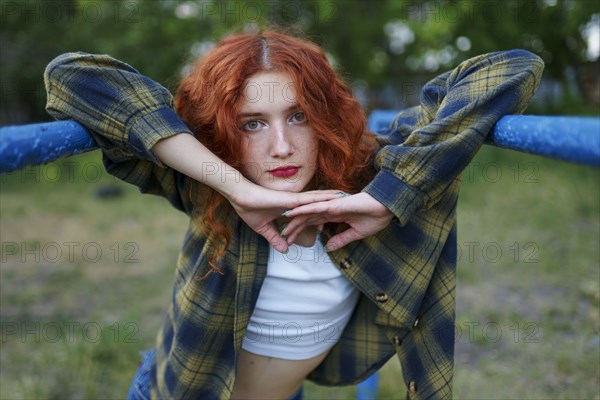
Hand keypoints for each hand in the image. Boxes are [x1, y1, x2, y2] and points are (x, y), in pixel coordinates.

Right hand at [227, 181, 341, 252]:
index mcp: (290, 207)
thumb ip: (275, 238)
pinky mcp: (290, 200)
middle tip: (350, 200)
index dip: (323, 210)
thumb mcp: (264, 229)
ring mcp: (294, 200)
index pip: (310, 209)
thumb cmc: (249, 209)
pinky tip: (333, 199)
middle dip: (334, 202)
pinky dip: (322, 199)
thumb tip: (285, 249)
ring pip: (318, 199)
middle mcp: (295, 202)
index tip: (337, 211)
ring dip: (333, 198)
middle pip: (318, 202)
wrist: (239, 196)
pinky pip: (309, 200)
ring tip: (347, 197)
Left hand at [282, 192, 394, 250]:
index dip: (301, 231)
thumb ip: (341, 239)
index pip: (313, 223)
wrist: (386, 207)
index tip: (291, 240)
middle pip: (307, 219)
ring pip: (307, 213)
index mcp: (335, 215)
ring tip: (282, 227)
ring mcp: (331, 205)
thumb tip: (328, 248)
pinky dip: (302, 210)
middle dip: (294, 228)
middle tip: (282, 237)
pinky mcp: (333, 204)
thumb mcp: (356, 234)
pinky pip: (315, 207)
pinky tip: (292, 213)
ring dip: (294, 221)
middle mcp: (330, 209)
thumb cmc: (375, 217)